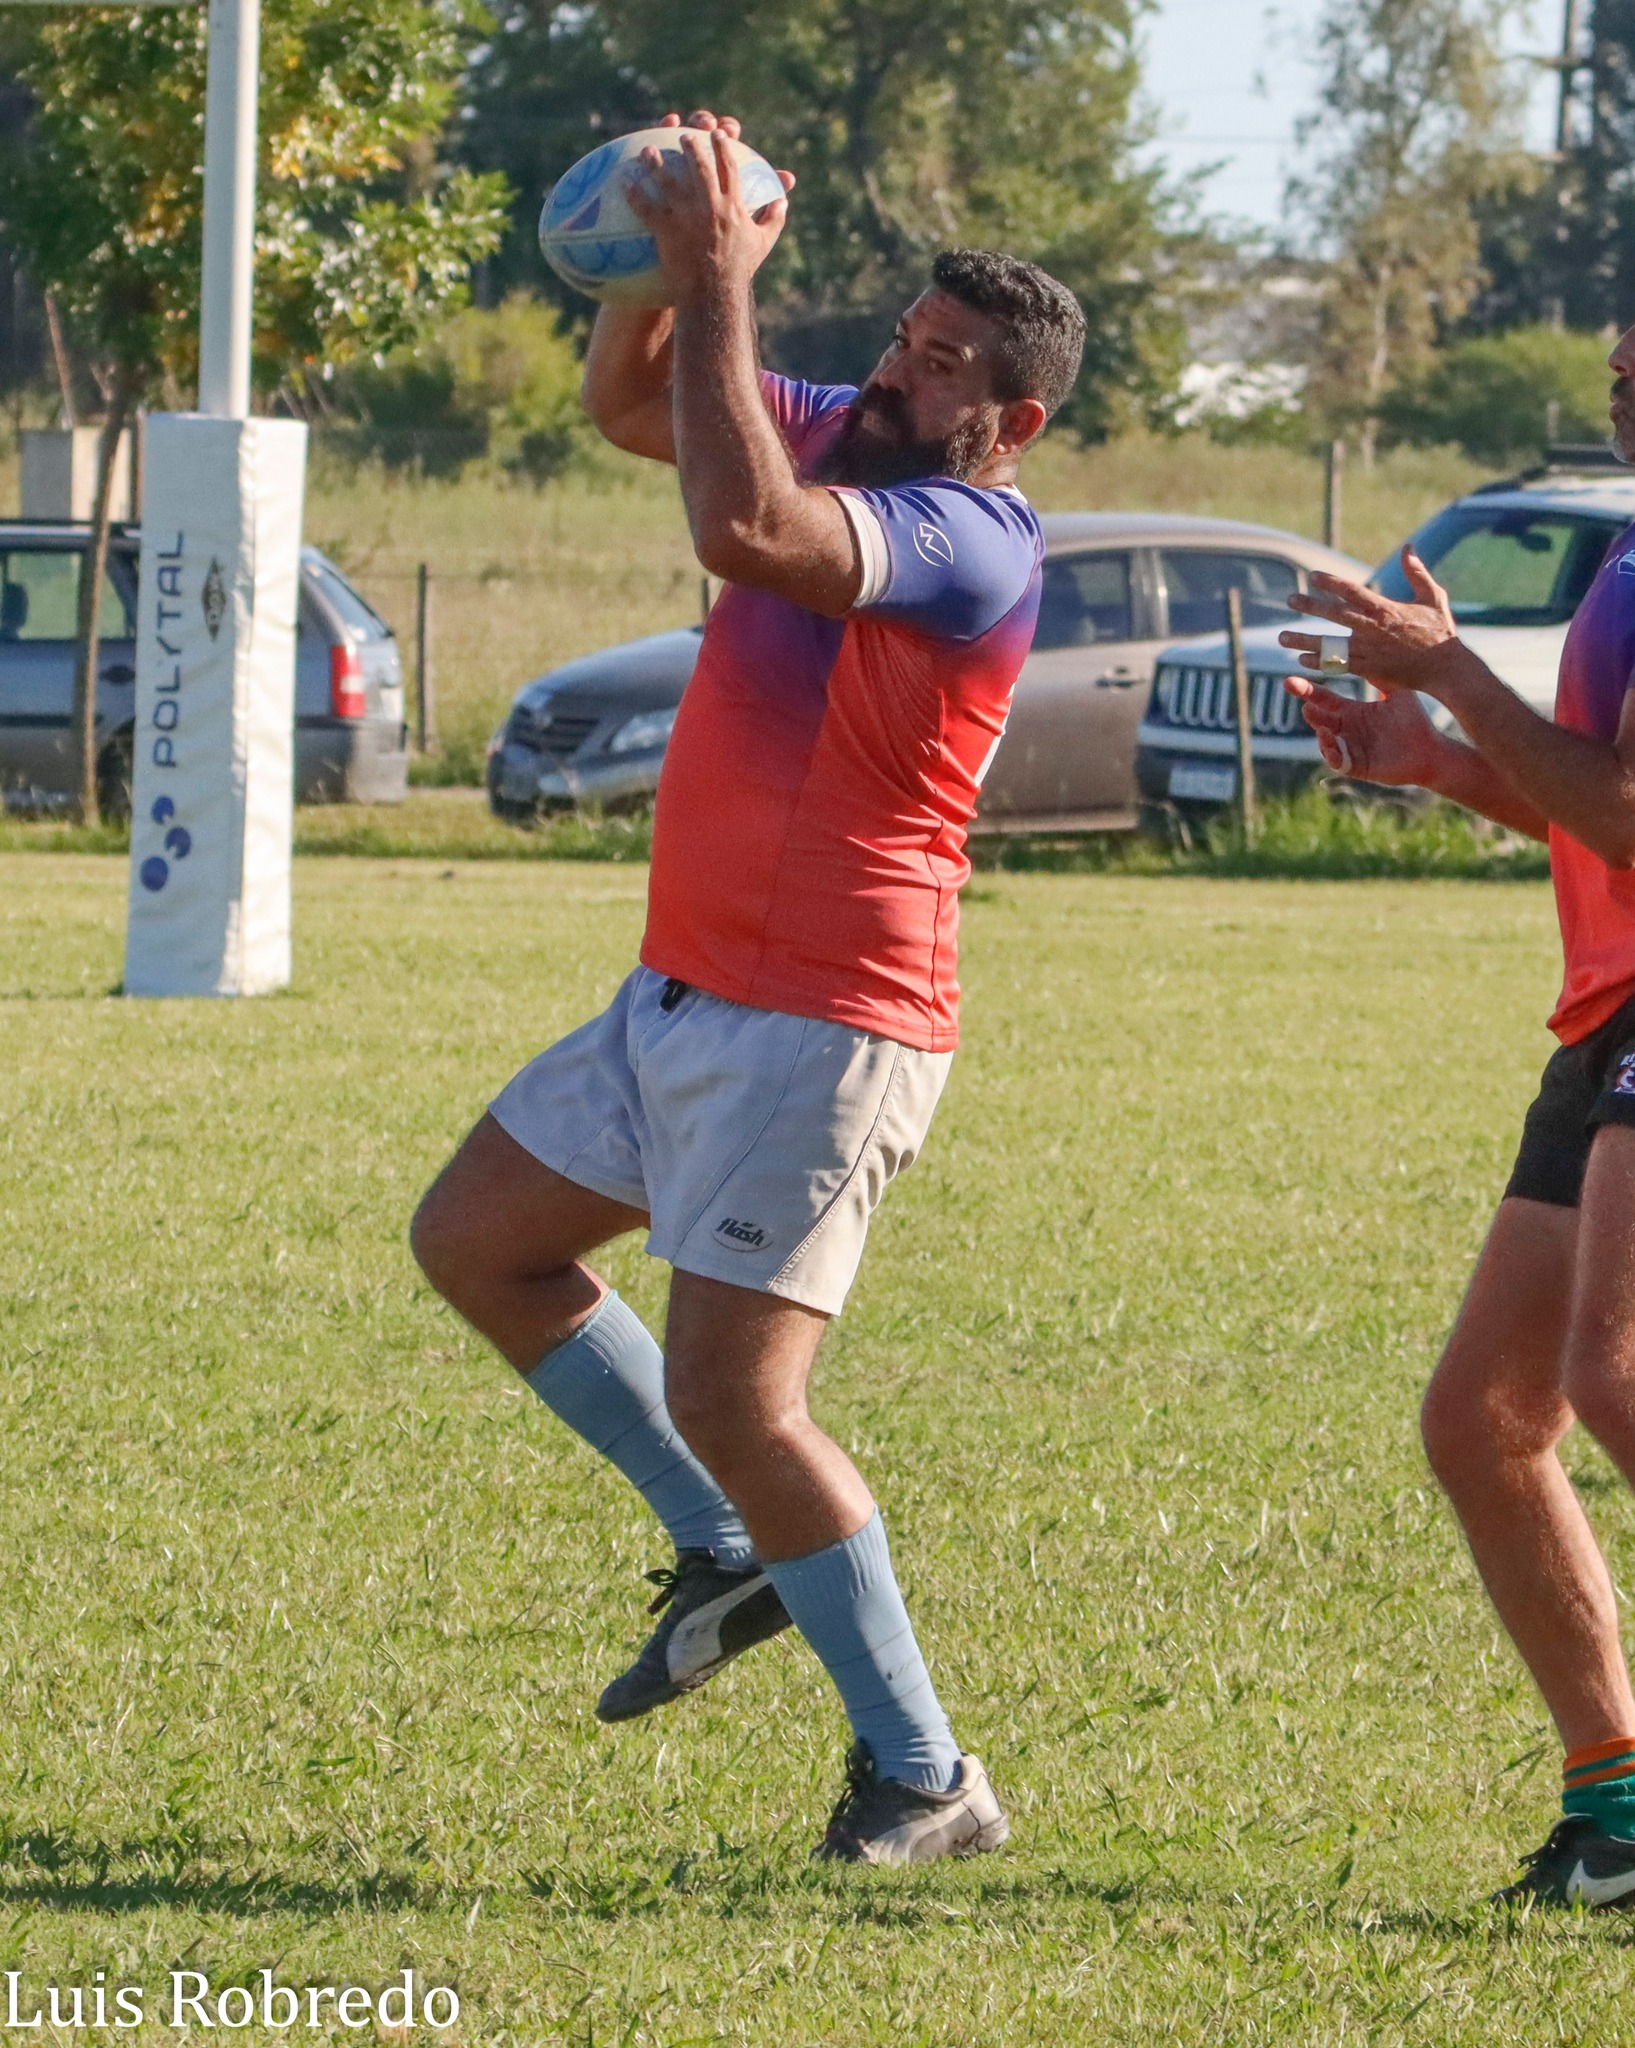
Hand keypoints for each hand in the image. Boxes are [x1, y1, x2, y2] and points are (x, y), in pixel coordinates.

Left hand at [625, 111, 793, 300]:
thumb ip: (773, 218)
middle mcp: (710, 206)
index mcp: (733, 206)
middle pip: (699, 166)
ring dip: (656, 162)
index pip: (730, 167)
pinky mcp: (667, 230)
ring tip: (647, 150)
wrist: (715, 294)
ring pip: (668, 180)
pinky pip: (646, 207)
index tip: (718, 133)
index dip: (723, 147)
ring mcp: (687, 216)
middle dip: (690, 146)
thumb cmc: (739, 270)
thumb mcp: (762, 242)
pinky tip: (624, 182)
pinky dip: (634, 193)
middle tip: (683, 135)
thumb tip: (783, 200)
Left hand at [1279, 547, 1460, 697]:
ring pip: (1330, 643)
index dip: (1331, 583)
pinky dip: (1320, 662)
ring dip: (1304, 640)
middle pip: (1335, 614)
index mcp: (1387, 609)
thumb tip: (1407, 547)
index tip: (1312, 577)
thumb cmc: (1441, 632)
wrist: (1447, 668)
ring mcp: (1369, 650)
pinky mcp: (1369, 669)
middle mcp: (1374, 628)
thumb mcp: (1433, 597)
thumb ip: (1417, 573)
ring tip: (1282, 637)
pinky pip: (1338, 665)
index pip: (1352, 591)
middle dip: (1310, 606)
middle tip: (1289, 599)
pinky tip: (1302, 659)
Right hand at [1283, 674, 1443, 786]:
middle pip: (1320, 720)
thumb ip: (1380, 676)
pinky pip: (1340, 762)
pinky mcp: (1357, 766)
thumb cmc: (1414, 721)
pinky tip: (1333, 747)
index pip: (1324, 699)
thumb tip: (1368, 647)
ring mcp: (1350, 748)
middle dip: (1310, 713)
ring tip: (1324, 729)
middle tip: (1306, 705)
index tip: (1290, 680)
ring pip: (1326, 743)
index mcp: (1352, 711)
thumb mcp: (1396, 693)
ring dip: (1322, 736)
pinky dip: (1334, 755)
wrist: (1430, 749)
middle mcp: (1346, 729)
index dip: (1307, 691)